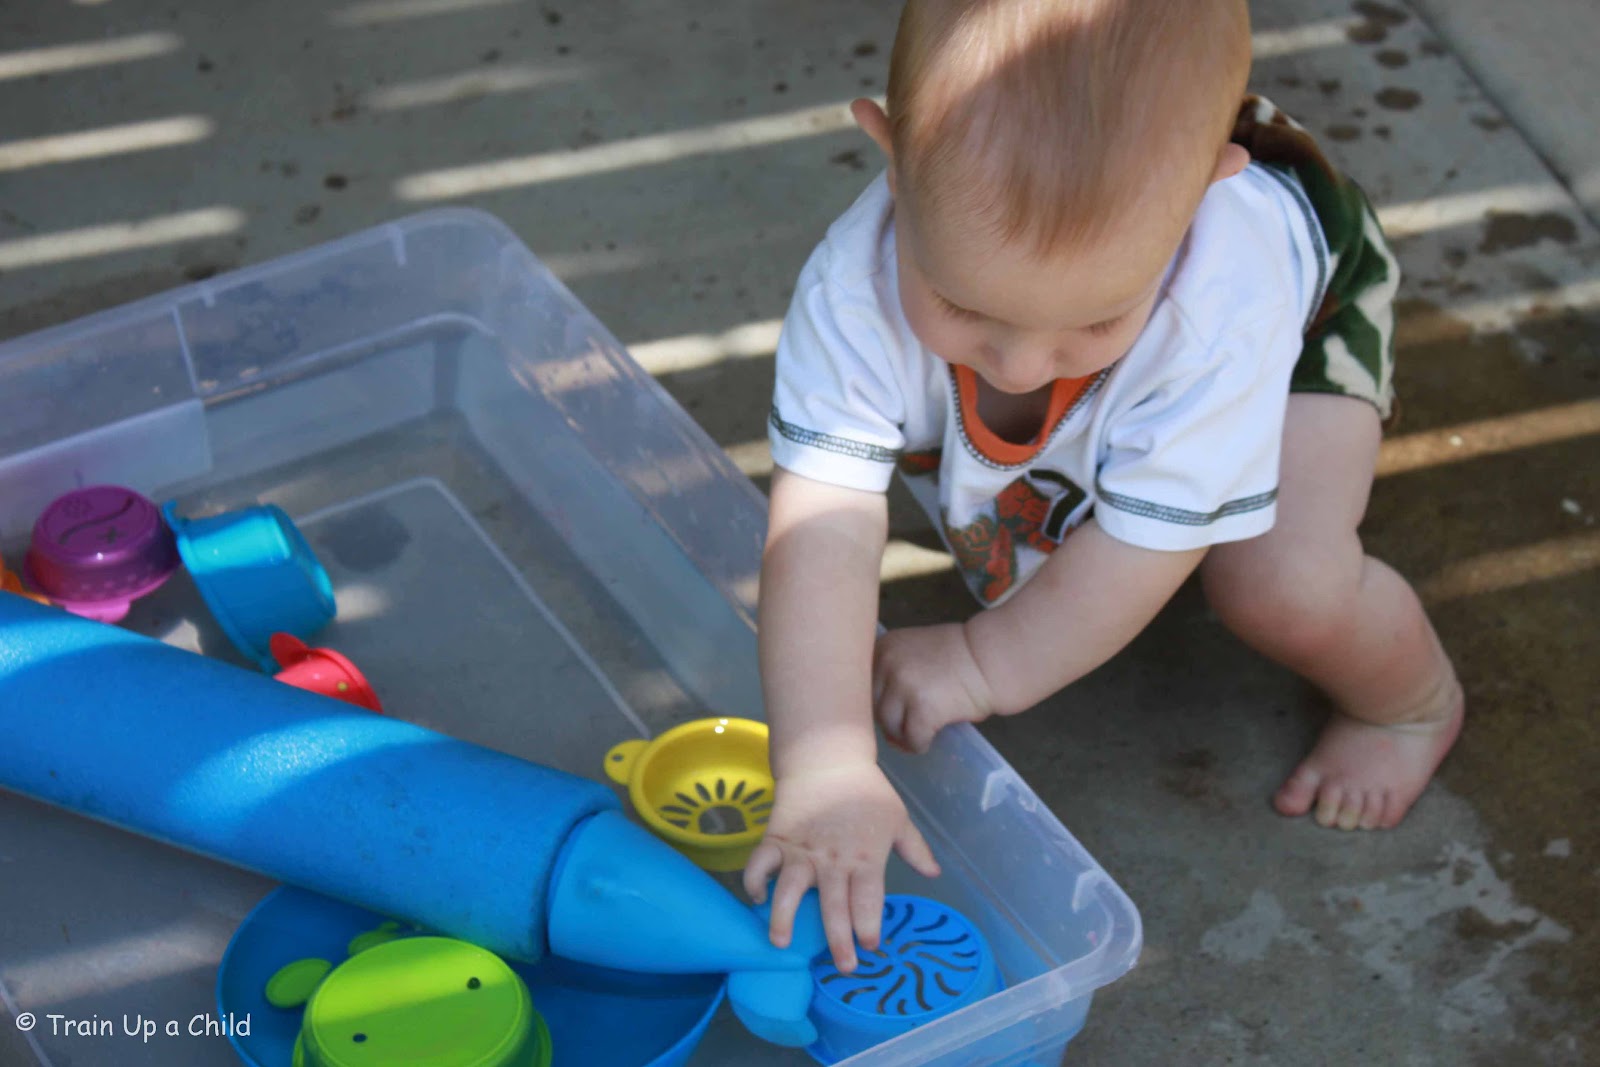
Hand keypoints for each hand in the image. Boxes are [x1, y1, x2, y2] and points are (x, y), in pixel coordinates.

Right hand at [743, 760, 939, 971]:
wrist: (827, 758)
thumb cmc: (866, 790)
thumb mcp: (898, 817)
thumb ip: (914, 848)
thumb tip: (934, 874)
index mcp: (865, 856)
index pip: (868, 899)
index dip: (870, 925)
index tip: (872, 946)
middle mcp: (832, 859)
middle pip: (834, 906)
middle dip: (838, 940)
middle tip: (843, 966)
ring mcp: (801, 850)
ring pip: (790, 890)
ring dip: (784, 918)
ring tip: (781, 944)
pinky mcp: (776, 839)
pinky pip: (760, 864)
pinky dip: (755, 882)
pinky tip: (757, 899)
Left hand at [873, 623, 997, 753]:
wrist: (991, 658)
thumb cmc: (960, 656)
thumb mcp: (915, 650)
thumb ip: (894, 669)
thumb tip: (878, 711)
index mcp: (883, 647)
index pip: (863, 686)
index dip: (876, 704)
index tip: (889, 714)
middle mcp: (888, 663)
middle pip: (872, 706)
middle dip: (888, 721)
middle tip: (902, 731)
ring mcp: (904, 685)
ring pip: (888, 725)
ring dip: (901, 737)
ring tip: (915, 738)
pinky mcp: (923, 708)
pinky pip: (912, 738)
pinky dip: (919, 745)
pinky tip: (928, 741)